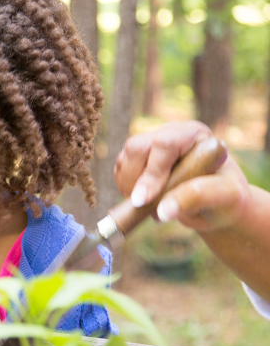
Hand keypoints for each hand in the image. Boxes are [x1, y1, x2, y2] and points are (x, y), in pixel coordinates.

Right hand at [114, 121, 249, 232]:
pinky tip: (143, 200)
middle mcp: (170, 134)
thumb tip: (162, 211)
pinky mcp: (139, 159)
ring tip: (148, 205)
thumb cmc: (227, 198)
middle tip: (144, 205)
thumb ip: (196, 197)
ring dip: (128, 186)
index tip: (143, 200)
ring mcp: (152, 145)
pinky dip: (124, 187)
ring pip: (124, 158)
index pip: (164, 143)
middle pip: (137, 147)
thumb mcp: (224, 196)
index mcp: (194, 135)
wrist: (218, 205)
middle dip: (135, 180)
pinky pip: (119, 169)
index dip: (151, 172)